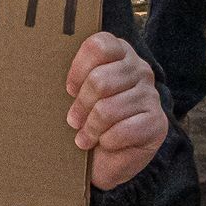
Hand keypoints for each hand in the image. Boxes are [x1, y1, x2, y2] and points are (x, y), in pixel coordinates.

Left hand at [64, 32, 168, 190]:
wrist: (106, 160)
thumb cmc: (88, 120)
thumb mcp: (78, 94)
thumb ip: (74, 79)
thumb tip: (48, 76)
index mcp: (121, 53)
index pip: (98, 46)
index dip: (78, 69)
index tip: (70, 90)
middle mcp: (140, 70)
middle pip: (99, 80)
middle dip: (81, 106)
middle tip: (74, 121)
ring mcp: (151, 95)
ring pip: (107, 108)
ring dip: (91, 128)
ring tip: (84, 137)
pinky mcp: (157, 123)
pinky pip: (122, 130)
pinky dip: (106, 141)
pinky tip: (104, 143)